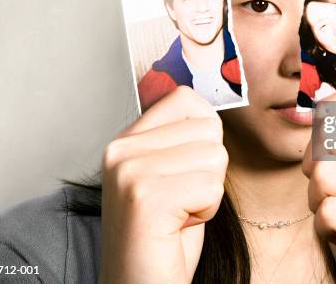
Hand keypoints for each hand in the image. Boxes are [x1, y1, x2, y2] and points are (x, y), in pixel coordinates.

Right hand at [99, 86, 227, 283]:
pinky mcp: (145, 197)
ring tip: (178, 214)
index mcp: (126, 140)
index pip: (186, 98)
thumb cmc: (164, 237)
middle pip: (208, 127)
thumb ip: (183, 138)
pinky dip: (207, 212)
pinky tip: (177, 227)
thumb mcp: (172, 175)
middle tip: (181, 201)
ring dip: (209, 192)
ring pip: (215, 156)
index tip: (187, 170)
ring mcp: (129, 171)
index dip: (205, 135)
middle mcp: (121, 149)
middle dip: (209, 169)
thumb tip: (209, 104)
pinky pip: (211, 186)